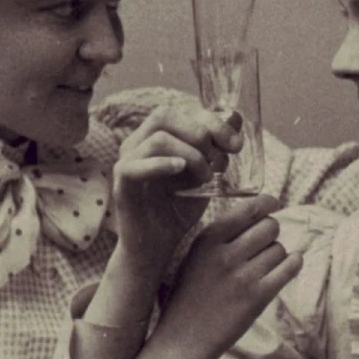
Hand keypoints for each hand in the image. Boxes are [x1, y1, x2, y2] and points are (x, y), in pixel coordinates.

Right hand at [112, 102, 243, 282]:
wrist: (159, 246)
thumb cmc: (180, 208)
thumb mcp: (206, 174)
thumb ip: (217, 147)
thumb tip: (235, 116)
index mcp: (158, 136)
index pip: (183, 111)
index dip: (213, 121)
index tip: (237, 145)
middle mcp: (138, 143)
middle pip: (166, 115)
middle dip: (202, 131)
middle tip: (220, 157)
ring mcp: (127, 161)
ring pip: (158, 138)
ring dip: (190, 154)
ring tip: (205, 177)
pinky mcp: (121, 183)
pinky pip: (134, 165)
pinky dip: (161, 164)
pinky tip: (180, 169)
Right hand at [133, 195, 300, 358]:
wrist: (182, 340)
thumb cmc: (188, 297)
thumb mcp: (194, 258)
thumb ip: (220, 237)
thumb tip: (256, 213)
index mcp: (207, 241)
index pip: (247, 209)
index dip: (266, 203)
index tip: (273, 203)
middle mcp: (225, 255)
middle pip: (269, 226)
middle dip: (270, 233)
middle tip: (262, 245)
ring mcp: (243, 277)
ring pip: (280, 248)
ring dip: (276, 255)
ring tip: (261, 268)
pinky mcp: (258, 297)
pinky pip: (290, 267)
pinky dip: (293, 264)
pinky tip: (288, 266)